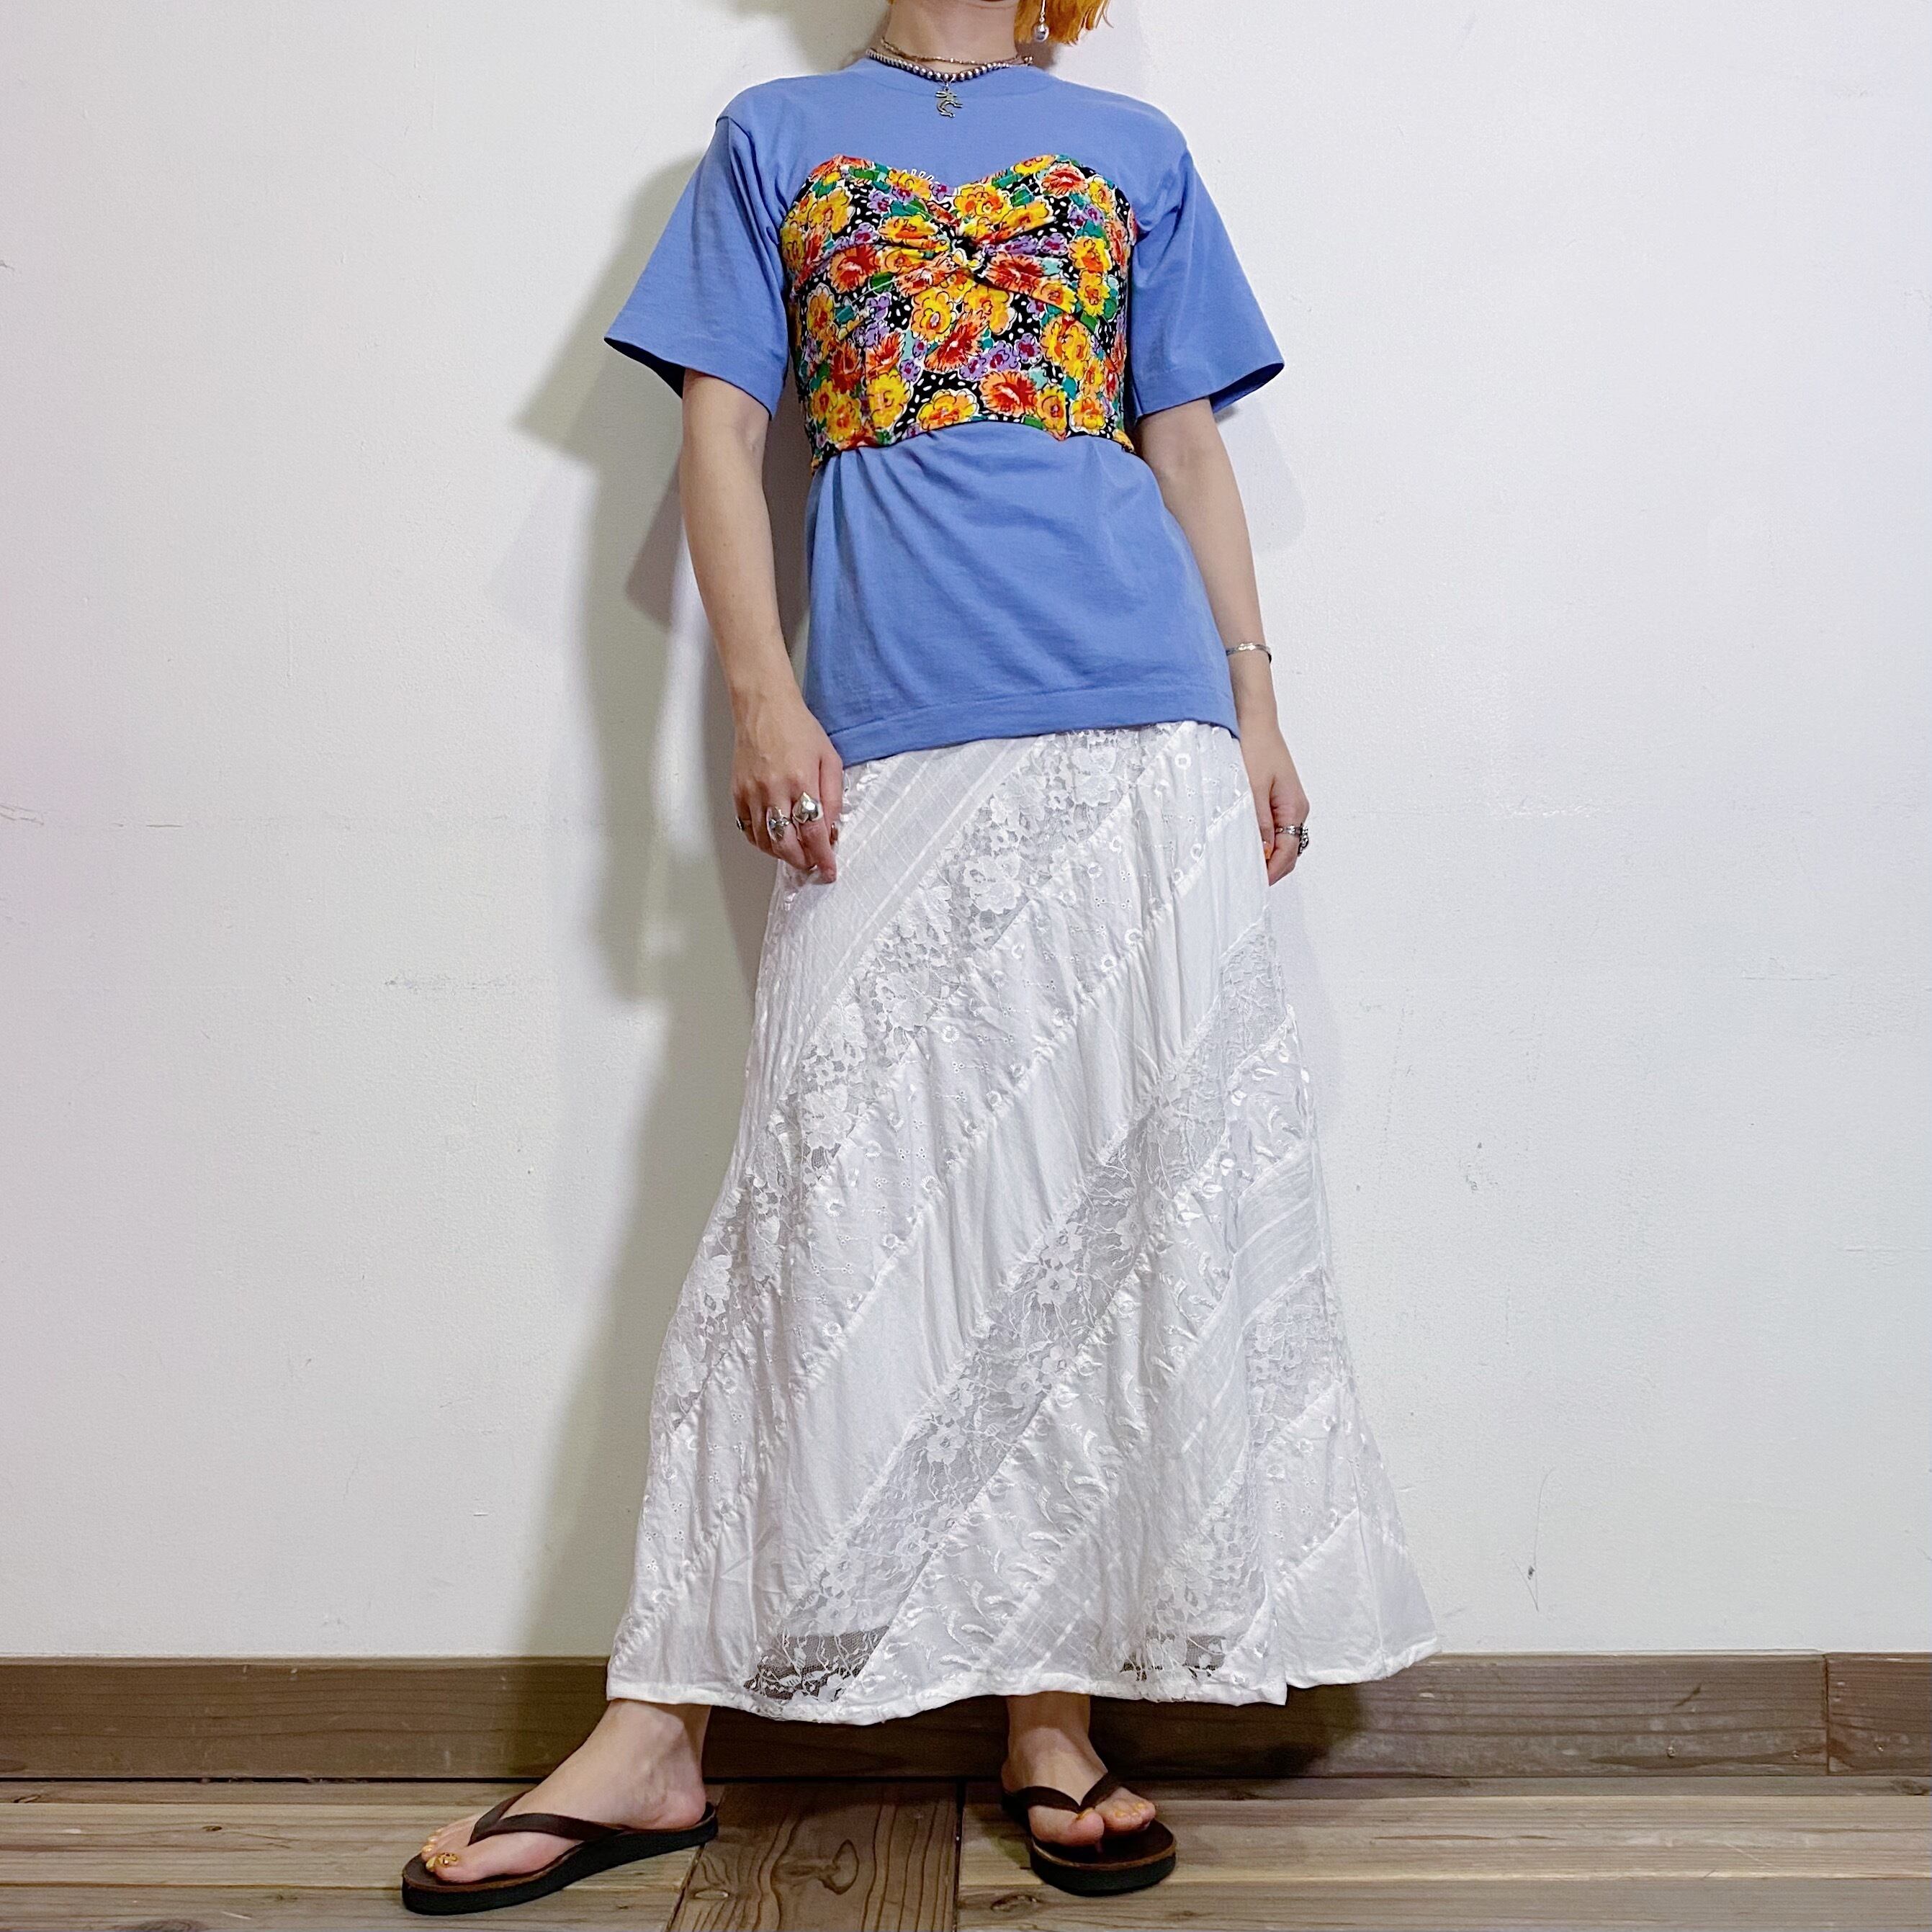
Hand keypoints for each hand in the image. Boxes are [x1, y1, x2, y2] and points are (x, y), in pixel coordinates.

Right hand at [733, 689, 842, 880]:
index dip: (822, 856)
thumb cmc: (798, 728)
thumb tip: (831, 828)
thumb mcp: (830, 758)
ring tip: (795, 851)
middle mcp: (774, 789)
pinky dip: (761, 841)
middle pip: (786, 844)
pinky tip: (773, 839)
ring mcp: (752, 792)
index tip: (828, 870)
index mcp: (801, 780)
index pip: (813, 832)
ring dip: (782, 854)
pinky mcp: (738, 792)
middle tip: (812, 863)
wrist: (764, 707)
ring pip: (765, 841)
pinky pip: (747, 829)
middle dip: (801, 860)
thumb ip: (833, 796)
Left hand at [1240, 720, 1309, 884]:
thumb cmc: (1256, 747)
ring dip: (1265, 855)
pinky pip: (1273, 828)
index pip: (1287, 852)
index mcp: (1294, 808)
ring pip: (1280, 841)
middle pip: (1287, 851)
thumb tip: (1262, 852)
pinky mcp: (1276, 799)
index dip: (1271, 872)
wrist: (1254, 721)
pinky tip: (1245, 843)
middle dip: (1270, 868)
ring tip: (1242, 865)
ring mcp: (1287, 805)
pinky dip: (1262, 840)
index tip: (1254, 884)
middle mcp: (1295, 809)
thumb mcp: (1253, 788)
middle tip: (1245, 881)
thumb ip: (1258, 822)